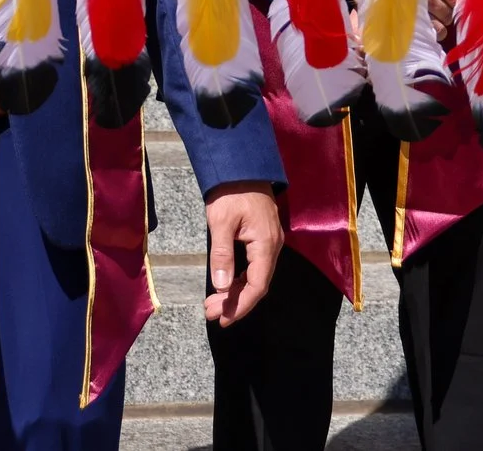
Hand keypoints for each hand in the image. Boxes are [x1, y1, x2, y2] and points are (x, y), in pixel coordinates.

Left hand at [201, 181, 281, 325]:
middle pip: (257, 284)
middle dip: (234, 302)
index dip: (241, 305)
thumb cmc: (230, 191)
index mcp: (265, 244)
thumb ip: (222, 254)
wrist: (240, 165)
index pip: (257, 285)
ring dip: (235, 292)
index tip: (222, 318)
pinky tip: (225, 286)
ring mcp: (269, 242)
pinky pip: (254, 266)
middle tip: (210, 313)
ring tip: (213, 304)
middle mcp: (272, 246)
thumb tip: (220, 286)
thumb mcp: (221, 221)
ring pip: (255, 276)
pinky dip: (239, 279)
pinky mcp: (262, 238)